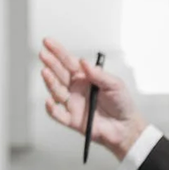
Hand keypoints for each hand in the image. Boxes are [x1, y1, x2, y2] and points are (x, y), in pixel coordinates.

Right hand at [38, 37, 146, 159]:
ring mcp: (73, 103)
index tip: (48, 42)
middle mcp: (76, 88)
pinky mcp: (72, 119)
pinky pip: (58, 114)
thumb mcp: (115, 84)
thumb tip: (84, 62)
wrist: (125, 126)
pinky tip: (49, 101)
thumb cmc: (122, 103)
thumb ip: (99, 74)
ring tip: (45, 72)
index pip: (68, 61)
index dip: (58, 51)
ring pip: (56, 91)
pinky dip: (51, 109)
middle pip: (59, 73)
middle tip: (43, 54)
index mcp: (85, 77)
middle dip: (51, 63)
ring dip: (50, 82)